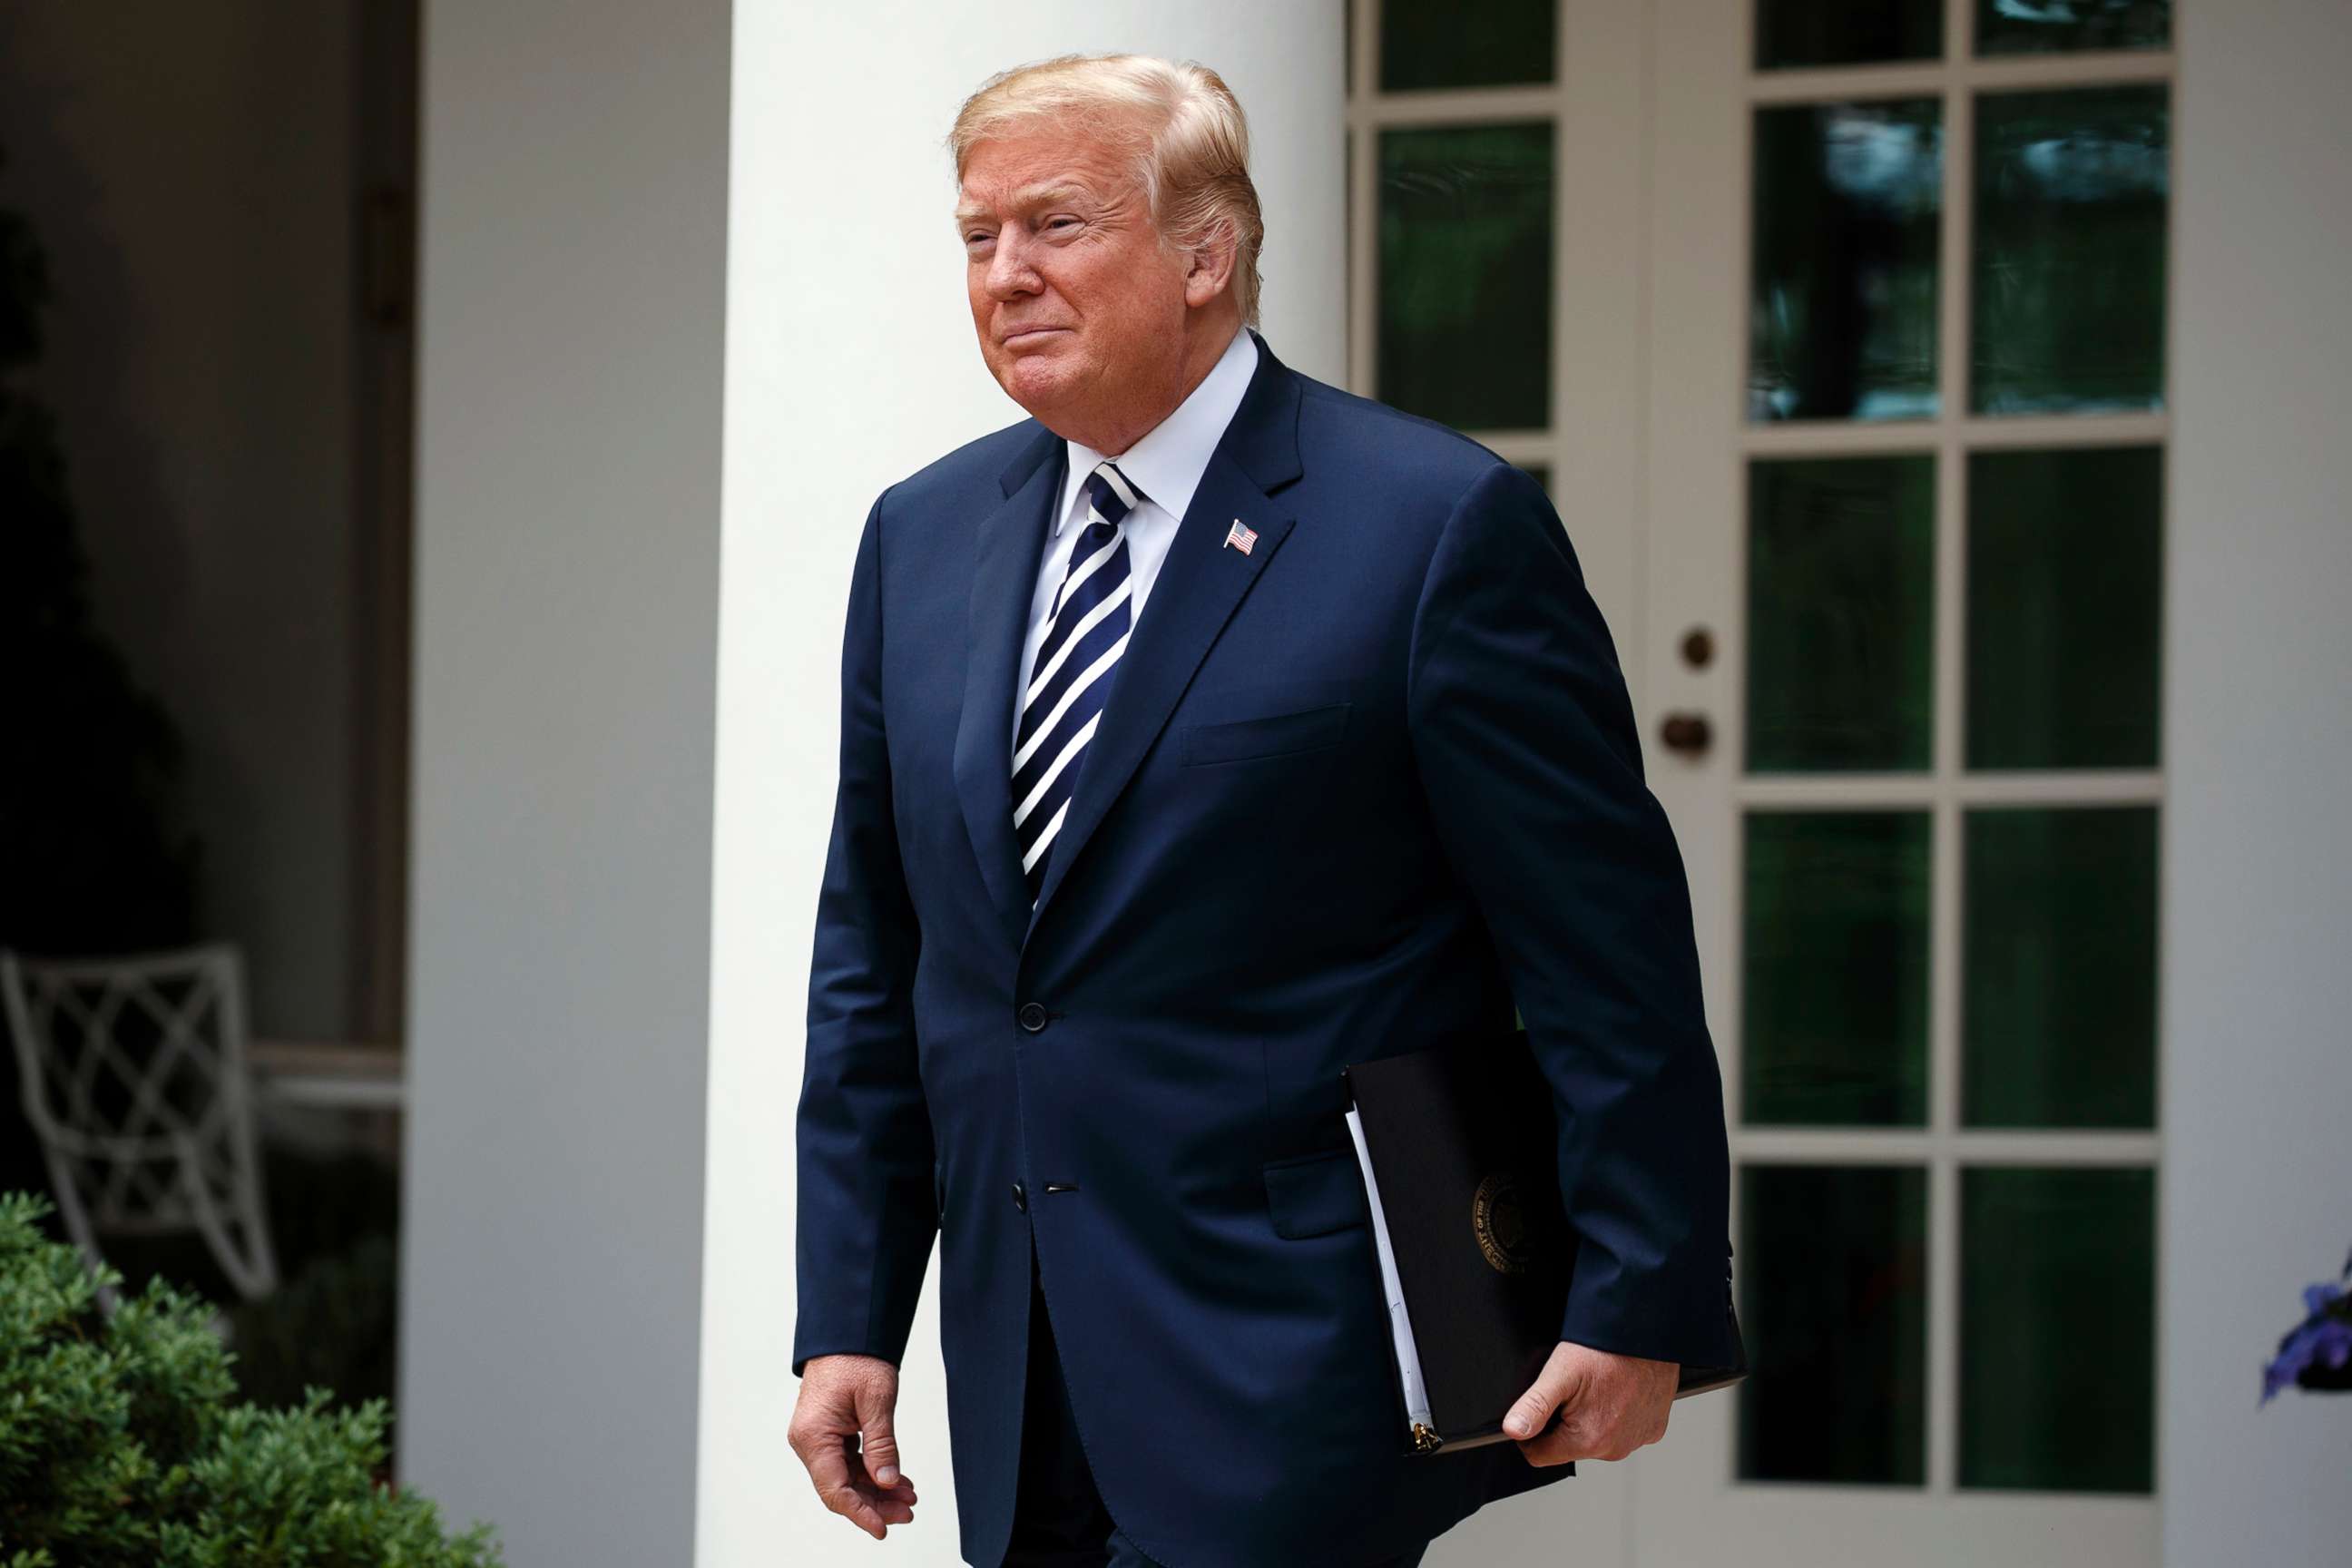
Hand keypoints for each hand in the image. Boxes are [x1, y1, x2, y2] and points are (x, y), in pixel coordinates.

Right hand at [788, 1353, 920, 1538]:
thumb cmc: (856, 1356)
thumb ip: (882, 1445)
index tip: (883, 1527)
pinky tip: (894, 1478)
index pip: (834, 1489)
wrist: (846, 1330)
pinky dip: (871, 1471)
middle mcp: (808, 1441)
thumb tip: (887, 1482)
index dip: (860, 1512)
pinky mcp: (827, 1432)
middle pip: (840, 1488)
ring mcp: (817, 1437)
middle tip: (907, 1510)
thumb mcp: (877, 1401)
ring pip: (845, 1477)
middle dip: (874, 1503)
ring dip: (876, 1489)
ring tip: (907, 1495)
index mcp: (813, 1436)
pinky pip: (847, 1462)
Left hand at [1502, 1340, 1677, 1465]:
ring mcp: (1637, 1440)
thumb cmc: (1605, 1350)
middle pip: (1570, 1446)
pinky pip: (1623, 1430)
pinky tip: (1617, 1391)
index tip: (1541, 1404)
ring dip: (1591, 1419)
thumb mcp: (1560, 1373)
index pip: (1540, 1454)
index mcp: (1588, 1441)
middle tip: (1573, 1388)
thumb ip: (1534, 1406)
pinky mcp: (1652, 1430)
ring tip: (1597, 1387)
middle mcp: (1615, 1449)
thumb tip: (1512, 1431)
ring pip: (1597, 1439)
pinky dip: (1617, 1415)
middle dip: (1563, 1422)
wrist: (1646, 1331)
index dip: (1531, 1431)